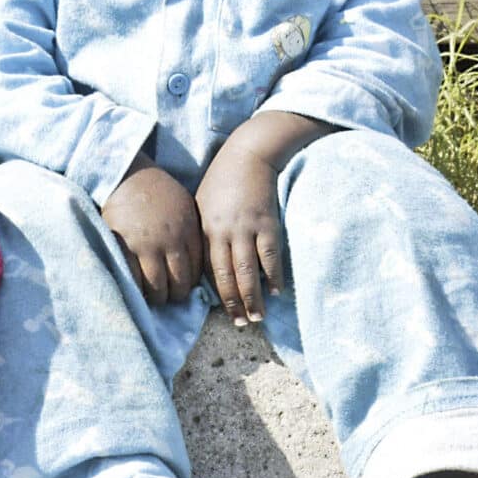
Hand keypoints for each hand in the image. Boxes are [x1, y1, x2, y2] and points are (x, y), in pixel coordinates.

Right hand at [103, 161, 203, 304]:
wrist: (125, 173)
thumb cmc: (155, 190)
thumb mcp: (183, 205)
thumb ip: (191, 232)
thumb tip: (196, 265)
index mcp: (189, 229)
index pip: (196, 272)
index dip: (189, 285)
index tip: (181, 286)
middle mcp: (171, 240)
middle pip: (179, 284)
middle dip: (174, 295)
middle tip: (167, 296)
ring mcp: (147, 245)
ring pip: (157, 288)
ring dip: (156, 297)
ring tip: (152, 296)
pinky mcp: (124, 246)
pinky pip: (134, 280)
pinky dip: (136, 288)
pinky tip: (136, 287)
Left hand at [194, 140, 286, 326]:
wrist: (248, 154)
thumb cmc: (223, 179)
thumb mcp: (202, 204)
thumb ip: (203, 232)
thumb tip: (205, 263)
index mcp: (204, 229)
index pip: (206, 270)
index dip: (213, 292)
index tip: (218, 311)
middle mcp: (223, 232)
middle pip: (226, 276)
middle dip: (233, 303)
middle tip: (241, 323)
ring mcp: (246, 229)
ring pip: (248, 271)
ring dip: (253, 297)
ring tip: (258, 316)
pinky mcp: (268, 224)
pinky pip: (270, 256)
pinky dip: (273, 275)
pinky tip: (276, 290)